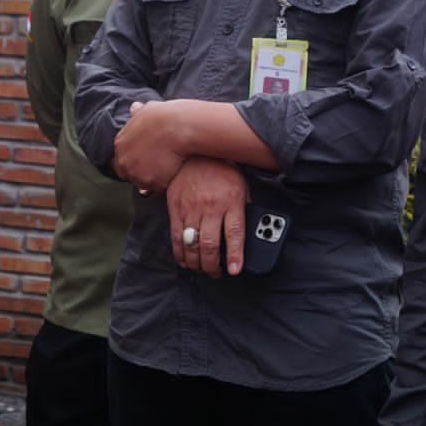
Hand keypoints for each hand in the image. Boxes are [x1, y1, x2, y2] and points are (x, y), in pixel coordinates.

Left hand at [114, 100, 187, 194]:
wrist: (179, 126)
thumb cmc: (166, 115)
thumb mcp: (148, 109)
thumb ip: (138, 113)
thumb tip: (134, 106)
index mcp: (120, 144)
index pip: (121, 161)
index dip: (136, 161)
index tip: (148, 159)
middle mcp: (124, 161)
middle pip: (131, 175)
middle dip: (143, 172)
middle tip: (160, 166)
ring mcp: (137, 174)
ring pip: (144, 184)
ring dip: (154, 179)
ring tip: (169, 168)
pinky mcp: (152, 183)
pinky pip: (158, 189)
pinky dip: (166, 184)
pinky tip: (175, 173)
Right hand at [167, 157, 247, 277]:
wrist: (197, 152)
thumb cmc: (223, 172)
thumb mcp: (242, 188)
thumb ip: (243, 211)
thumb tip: (250, 235)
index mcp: (231, 201)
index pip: (234, 234)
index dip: (234, 255)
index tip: (234, 270)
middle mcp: (211, 206)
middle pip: (210, 244)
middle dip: (212, 265)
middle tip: (216, 273)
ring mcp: (191, 208)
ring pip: (192, 244)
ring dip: (197, 263)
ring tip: (202, 269)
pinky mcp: (176, 208)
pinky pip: (176, 236)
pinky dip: (180, 253)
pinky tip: (185, 260)